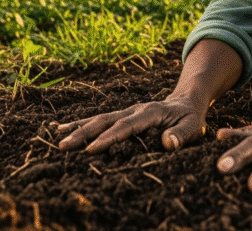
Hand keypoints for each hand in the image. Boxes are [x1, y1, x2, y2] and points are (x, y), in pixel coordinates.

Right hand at [56, 96, 206, 152]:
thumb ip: (182, 134)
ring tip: (58, 138)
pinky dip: (80, 124)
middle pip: (105, 121)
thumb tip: (167, 143)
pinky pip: (99, 119)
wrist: (186, 101)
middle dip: (84, 133)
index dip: (108, 139)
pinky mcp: (121, 116)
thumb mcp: (194, 126)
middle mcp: (133, 110)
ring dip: (78, 128)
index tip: (91, 150)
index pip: (126, 127)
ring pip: (98, 119)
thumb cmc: (190, 118)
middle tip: (64, 146)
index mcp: (150, 113)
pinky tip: (62, 128)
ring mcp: (125, 111)